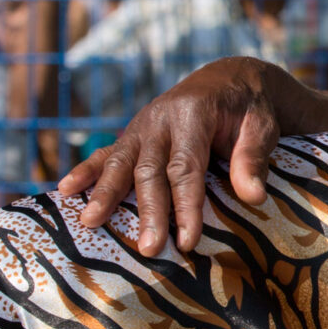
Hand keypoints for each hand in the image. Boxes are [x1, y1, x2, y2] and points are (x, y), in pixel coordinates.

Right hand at [55, 57, 305, 254]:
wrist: (231, 80)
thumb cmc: (250, 109)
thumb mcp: (262, 126)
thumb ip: (253, 159)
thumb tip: (254, 197)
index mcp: (193, 113)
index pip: (187, 167)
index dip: (186, 206)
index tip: (187, 241)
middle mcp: (161, 118)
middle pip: (150, 170)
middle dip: (148, 211)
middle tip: (148, 248)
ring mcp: (142, 125)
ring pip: (122, 162)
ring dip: (105, 193)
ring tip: (90, 223)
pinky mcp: (133, 133)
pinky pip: (107, 153)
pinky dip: (86, 171)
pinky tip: (65, 190)